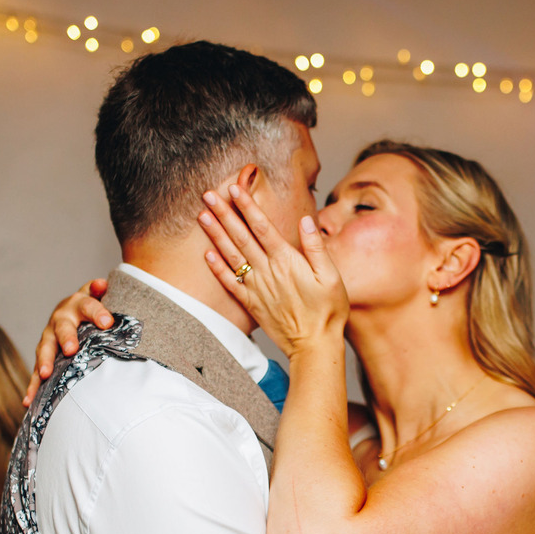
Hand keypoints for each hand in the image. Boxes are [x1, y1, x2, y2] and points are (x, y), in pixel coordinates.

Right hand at [24, 278, 111, 405]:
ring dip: (44, 362)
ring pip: (45, 349)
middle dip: (66, 338)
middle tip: (71, 349)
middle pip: (62, 328)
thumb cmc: (94, 307)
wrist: (75, 310)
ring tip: (45, 374)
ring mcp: (50, 338)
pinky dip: (32, 386)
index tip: (107, 322)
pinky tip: (27, 401)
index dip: (97, 312)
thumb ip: (100, 291)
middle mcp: (61, 320)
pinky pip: (37, 371)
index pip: (88, 306)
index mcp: (78, 304)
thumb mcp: (99, 295)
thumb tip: (102, 283)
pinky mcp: (45, 356)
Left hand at [200, 185, 347, 356]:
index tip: (234, 188)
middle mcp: (268, 272)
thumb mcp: (332, 276)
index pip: (262, 227)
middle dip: (224, 213)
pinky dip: (217, 269)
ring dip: (216, 235)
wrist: (314, 345)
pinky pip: (230, 284)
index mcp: (287, 261)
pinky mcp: (252, 304)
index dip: (247, 206)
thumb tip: (306, 220)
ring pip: (232, 256)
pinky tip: (207, 254)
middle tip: (208, 194)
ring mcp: (257, 288)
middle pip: (241, 237)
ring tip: (202, 216)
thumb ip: (316, 247)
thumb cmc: (328, 311)